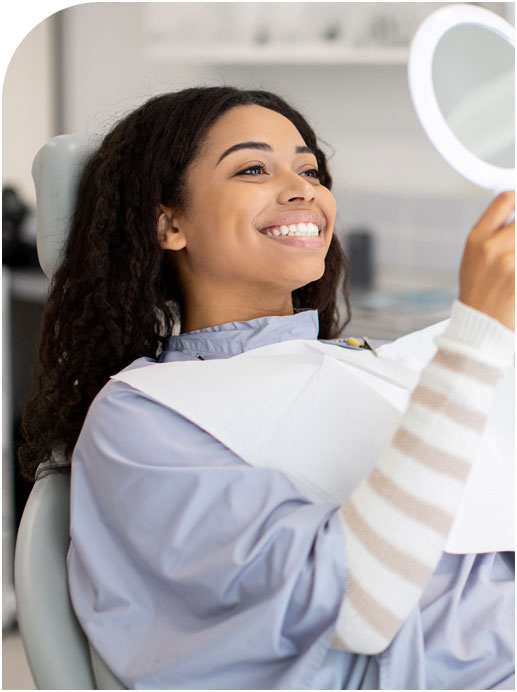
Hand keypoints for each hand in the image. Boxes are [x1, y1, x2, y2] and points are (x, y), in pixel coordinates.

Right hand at [459, 191, 514, 330]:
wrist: (480, 326)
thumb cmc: (479, 292)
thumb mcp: (474, 259)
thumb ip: (493, 233)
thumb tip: (516, 210)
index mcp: (476, 238)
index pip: (505, 200)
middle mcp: (491, 247)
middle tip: (516, 245)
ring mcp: (509, 262)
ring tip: (512, 264)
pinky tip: (514, 279)